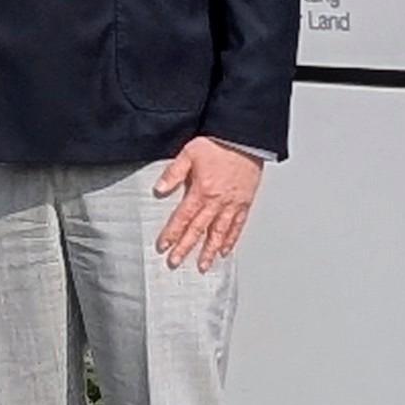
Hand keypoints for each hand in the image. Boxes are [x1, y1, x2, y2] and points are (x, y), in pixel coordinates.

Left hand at [155, 138, 262, 270]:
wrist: (245, 139)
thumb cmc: (219, 144)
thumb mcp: (190, 153)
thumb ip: (174, 172)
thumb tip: (159, 188)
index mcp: (202, 191)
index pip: (183, 217)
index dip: (172, 233)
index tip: (163, 246)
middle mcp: (217, 202)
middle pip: (199, 230)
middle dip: (186, 248)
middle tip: (176, 263)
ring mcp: (232, 205)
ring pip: (219, 233)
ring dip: (209, 251)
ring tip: (202, 265)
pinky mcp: (244, 203)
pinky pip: (238, 226)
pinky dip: (231, 240)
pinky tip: (225, 250)